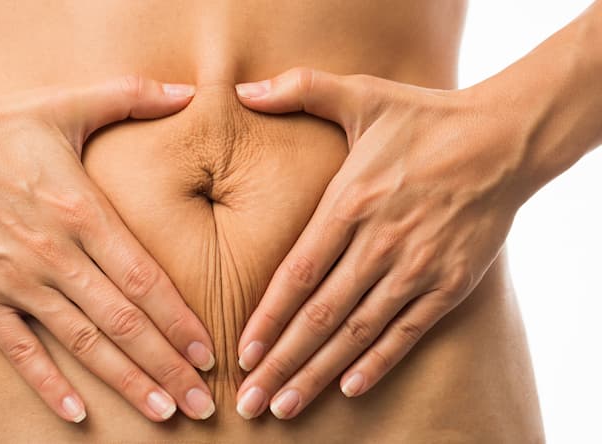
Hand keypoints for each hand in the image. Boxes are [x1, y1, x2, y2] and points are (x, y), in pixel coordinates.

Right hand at [0, 76, 216, 421]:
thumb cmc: (0, 125)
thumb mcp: (68, 103)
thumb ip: (133, 96)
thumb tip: (189, 90)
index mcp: (82, 211)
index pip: (145, 279)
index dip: (180, 321)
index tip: (210, 354)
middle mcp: (54, 254)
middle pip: (123, 322)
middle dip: (167, 366)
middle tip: (203, 404)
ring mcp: (14, 280)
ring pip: (81, 342)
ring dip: (125, 381)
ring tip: (162, 411)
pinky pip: (18, 350)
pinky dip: (48, 383)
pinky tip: (78, 413)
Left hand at [232, 67, 527, 418]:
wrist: (503, 139)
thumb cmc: (425, 119)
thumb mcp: (362, 94)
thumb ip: (301, 89)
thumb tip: (243, 89)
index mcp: (349, 204)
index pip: (296, 275)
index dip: (267, 319)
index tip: (242, 354)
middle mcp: (378, 244)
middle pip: (319, 316)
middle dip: (281, 363)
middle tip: (251, 402)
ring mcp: (416, 268)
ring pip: (357, 333)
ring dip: (319, 374)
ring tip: (287, 406)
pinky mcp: (449, 284)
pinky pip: (407, 332)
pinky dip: (378, 363)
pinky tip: (349, 389)